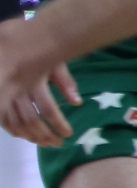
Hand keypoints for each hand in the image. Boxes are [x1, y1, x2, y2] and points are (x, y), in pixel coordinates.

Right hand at [0, 19, 78, 144]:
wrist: (10, 43)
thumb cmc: (36, 50)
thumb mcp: (54, 61)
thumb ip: (65, 81)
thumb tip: (77, 102)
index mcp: (33, 81)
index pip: (47, 109)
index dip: (58, 124)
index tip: (68, 134)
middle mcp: (18, 90)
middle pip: (31, 120)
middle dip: (45, 135)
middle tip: (58, 144)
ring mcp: (6, 95)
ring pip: (16, 122)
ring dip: (31, 136)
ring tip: (45, 143)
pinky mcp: (1, 97)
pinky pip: (4, 119)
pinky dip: (14, 130)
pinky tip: (25, 137)